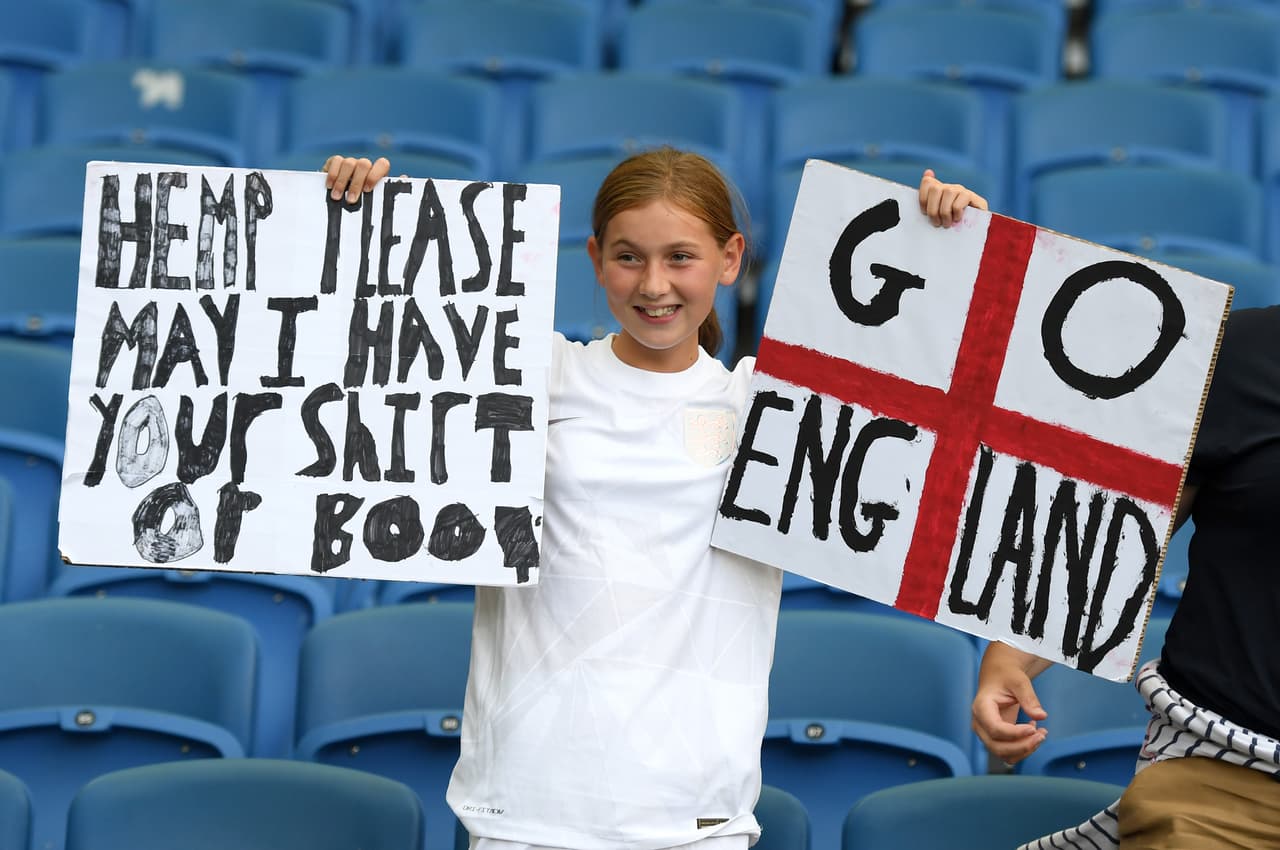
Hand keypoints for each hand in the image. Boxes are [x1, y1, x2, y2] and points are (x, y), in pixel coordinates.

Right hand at [323, 155, 390, 202]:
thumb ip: (388, 192)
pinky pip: (335, 161)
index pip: (382, 164)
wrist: (338, 204)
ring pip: (349, 163)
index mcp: (377, 173)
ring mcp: (350, 163)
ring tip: (336, 197)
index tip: (367, 191)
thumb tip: (404, 178)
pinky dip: (332, 174)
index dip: (375, 175)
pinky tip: (329, 186)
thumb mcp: (375, 203)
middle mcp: (365, 166)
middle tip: (351, 200)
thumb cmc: (362, 205)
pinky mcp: (335, 162)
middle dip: (357, 183)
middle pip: (364, 164)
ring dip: (343, 182)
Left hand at [918, 168, 988, 227]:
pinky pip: (958, 203)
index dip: (923, 198)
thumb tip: (928, 172)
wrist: (973, 229)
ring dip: (945, 213)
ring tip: (946, 224)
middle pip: (935, 188)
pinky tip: (958, 219)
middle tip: (936, 223)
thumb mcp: (936, 216)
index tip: (924, 213)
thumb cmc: (951, 224)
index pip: (927, 182)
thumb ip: (929, 203)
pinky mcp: (971, 196)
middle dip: (933, 209)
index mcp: (938, 190)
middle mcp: (949, 187)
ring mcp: (960, 190)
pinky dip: (956, 214)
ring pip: (948, 193)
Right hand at [971, 646, 1049, 764]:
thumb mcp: (1019, 682)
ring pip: (1003, 754)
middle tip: (1042, 734)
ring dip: (1025, 750)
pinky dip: (1023, 749)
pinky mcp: (995, 738)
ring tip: (1041, 733)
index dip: (1015, 733)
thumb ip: (1029, 698)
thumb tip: (1041, 716)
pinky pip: (1008, 753)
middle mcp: (980, 723)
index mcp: (981, 707)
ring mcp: (986, 733)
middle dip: (1022, 746)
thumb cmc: (1007, 676)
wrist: (999, 677)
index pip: (995, 729)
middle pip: (997, 747)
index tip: (1034, 727)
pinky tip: (1033, 733)